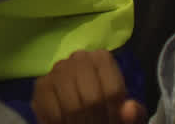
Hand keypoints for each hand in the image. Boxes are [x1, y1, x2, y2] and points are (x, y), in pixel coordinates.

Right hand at [32, 49, 146, 123]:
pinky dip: (62, 123)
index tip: (111, 119)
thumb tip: (129, 108)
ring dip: (79, 122)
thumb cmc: (105, 111)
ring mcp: (57, 69)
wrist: (83, 112)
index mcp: (102, 59)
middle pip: (93, 99)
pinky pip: (54, 112)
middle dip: (96, 119)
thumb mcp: (125, 115)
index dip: (113, 113)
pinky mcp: (40, 85)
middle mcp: (78, 57)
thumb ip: (134, 114)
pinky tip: (65, 122)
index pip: (112, 92)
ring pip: (73, 106)